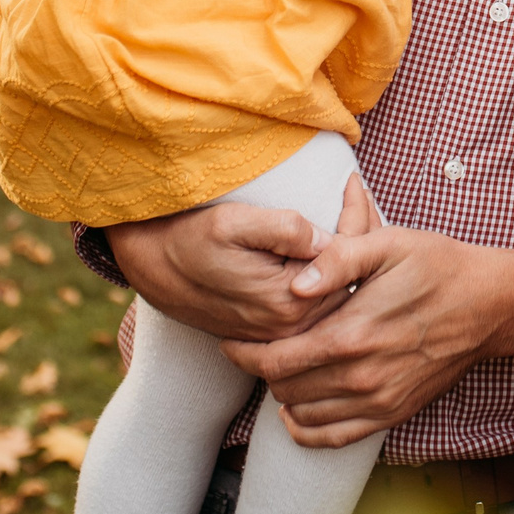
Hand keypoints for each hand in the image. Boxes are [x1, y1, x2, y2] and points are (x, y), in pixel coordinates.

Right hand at [106, 176, 377, 343]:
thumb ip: (284, 230)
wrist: (152, 268)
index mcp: (289, 301)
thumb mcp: (232, 224)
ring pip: (336, 291)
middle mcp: (292, 326)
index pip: (345, 259)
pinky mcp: (276, 330)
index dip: (357, 216)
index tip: (354, 181)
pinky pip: (318, 298)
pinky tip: (332, 239)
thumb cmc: (189, 241)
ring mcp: (285, 333)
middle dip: (361, 234)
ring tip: (353, 208)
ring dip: (347, 253)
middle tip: (360, 191)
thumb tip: (330, 237)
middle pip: (348, 279)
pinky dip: (330, 270)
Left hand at [222, 229, 513, 448]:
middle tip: (259, 344)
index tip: (232, 338)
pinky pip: (333, 436)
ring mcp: (377, 400)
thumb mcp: (387, 244)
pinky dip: (306, 427)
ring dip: (283, 392)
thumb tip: (294, 283)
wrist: (488, 304)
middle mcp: (361, 376)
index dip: (243, 352)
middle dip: (263, 367)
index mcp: (353, 332)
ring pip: (303, 413)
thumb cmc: (437, 267)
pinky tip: (299, 406)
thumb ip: (336, 257)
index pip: (275, 359)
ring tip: (283, 366)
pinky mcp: (391, 413)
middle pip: (283, 387)